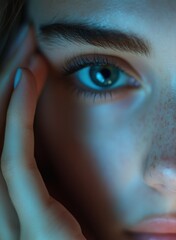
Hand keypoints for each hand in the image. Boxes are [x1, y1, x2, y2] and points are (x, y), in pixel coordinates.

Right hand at [0, 25, 84, 239]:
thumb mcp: (65, 209)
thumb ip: (53, 186)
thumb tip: (49, 152)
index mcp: (14, 199)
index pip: (3, 135)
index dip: (11, 96)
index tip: (27, 63)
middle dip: (6, 81)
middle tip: (23, 41)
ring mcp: (5, 215)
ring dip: (10, 86)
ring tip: (24, 47)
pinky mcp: (27, 220)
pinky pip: (14, 157)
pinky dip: (16, 115)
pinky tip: (24, 77)